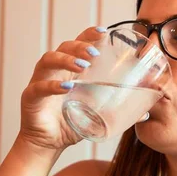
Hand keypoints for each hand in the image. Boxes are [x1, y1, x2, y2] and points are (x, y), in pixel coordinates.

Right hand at [17, 26, 106, 151]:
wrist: (49, 144)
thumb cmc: (71, 124)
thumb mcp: (97, 115)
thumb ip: (118, 112)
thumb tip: (146, 114)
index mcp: (70, 71)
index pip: (78, 45)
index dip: (89, 35)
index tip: (104, 30)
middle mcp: (54, 71)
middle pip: (64, 47)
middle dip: (80, 46)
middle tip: (95, 54)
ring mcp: (40, 82)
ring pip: (49, 60)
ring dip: (66, 60)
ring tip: (82, 66)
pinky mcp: (30, 98)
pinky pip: (39, 87)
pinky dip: (52, 86)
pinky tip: (65, 88)